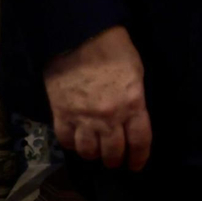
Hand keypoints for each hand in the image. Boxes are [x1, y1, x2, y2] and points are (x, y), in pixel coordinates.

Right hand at [44, 25, 152, 170]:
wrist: (80, 37)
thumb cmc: (115, 50)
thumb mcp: (137, 73)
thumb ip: (136, 99)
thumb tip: (134, 116)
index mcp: (133, 104)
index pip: (140, 142)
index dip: (139, 157)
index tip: (136, 164)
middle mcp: (109, 117)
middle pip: (113, 152)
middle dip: (116, 159)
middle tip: (115, 159)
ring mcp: (83, 118)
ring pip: (88, 152)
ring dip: (94, 155)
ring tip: (96, 151)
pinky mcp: (61, 114)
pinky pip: (66, 141)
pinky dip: (72, 145)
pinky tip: (76, 140)